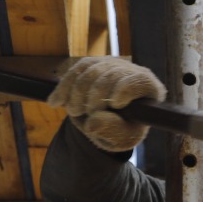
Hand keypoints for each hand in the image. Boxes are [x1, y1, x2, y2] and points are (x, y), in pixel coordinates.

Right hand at [47, 57, 164, 151]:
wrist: (109, 122)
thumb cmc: (123, 130)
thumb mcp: (122, 138)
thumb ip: (112, 132)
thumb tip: (93, 123)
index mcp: (147, 88)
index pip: (139, 80)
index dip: (125, 88)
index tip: (114, 104)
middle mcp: (130, 71)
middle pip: (110, 75)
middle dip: (93, 96)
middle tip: (83, 114)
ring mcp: (111, 64)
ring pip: (91, 70)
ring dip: (77, 92)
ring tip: (73, 112)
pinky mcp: (94, 63)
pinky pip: (76, 70)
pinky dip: (64, 87)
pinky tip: (55, 102)